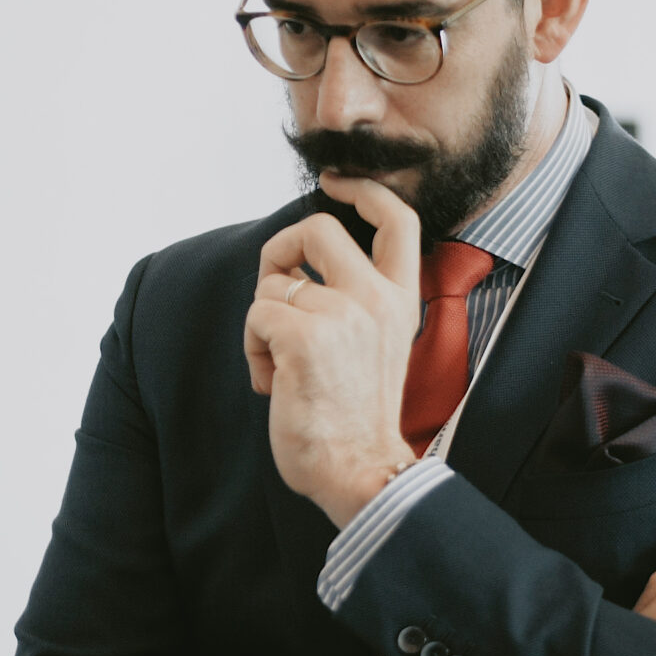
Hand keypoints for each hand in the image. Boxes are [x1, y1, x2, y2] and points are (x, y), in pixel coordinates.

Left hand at [243, 174, 423, 527]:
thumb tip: (302, 267)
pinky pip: (256, 315)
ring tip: (281, 366)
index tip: (336, 184)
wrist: (358, 471)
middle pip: (315, 228)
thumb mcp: (378, 345)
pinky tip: (273, 382)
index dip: (363, 189)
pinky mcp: (305, 338)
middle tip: (276, 290)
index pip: (397, 219)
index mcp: (401, 300)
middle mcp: (377, 299)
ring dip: (264, 322)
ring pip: (274, 283)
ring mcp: (343, 316)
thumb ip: (357, 300)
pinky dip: (253, 348)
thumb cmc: (355, 418)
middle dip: (279, 252)